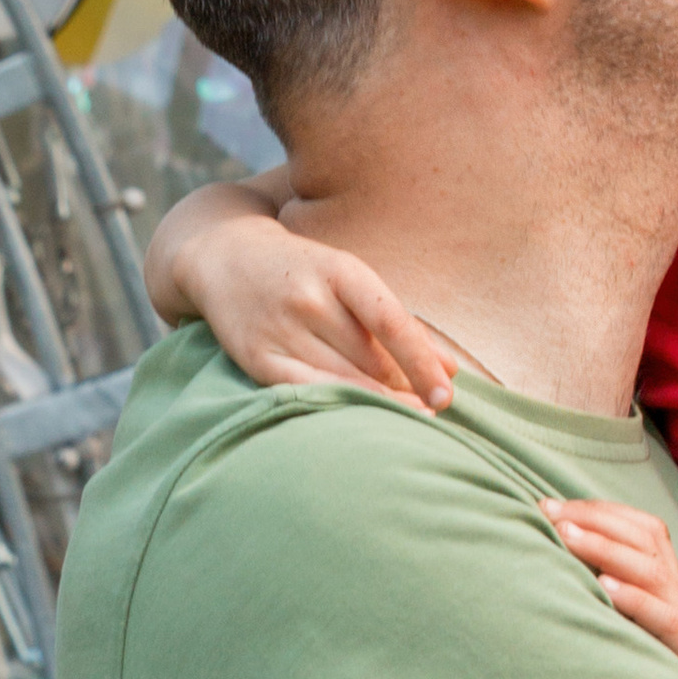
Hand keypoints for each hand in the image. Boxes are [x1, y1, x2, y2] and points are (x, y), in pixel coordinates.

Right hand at [178, 203, 457, 412]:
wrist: (225, 257)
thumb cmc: (306, 273)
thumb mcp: (352, 281)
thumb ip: (402, 324)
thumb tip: (453, 372)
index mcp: (341, 271)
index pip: (391, 322)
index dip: (421, 362)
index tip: (447, 396)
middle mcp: (309, 299)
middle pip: (371, 361)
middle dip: (403, 388)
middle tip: (429, 409)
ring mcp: (279, 328)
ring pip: (342, 382)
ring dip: (377, 404)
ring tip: (405, 419)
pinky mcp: (255, 357)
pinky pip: (306, 393)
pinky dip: (337, 408)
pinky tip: (360, 421)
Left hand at [544, 499, 677, 678]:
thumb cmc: (662, 669)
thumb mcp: (631, 624)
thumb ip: (605, 595)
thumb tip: (547, 569)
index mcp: (664, 580)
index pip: (638, 527)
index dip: (597, 510)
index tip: (548, 506)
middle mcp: (676, 592)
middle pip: (644, 537)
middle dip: (594, 520)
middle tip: (549, 514)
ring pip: (652, 570)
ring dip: (606, 549)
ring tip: (567, 538)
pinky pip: (666, 617)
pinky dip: (636, 600)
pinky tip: (604, 589)